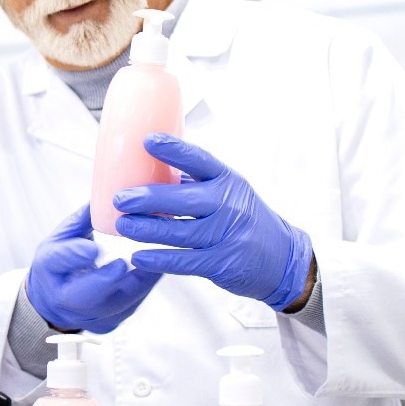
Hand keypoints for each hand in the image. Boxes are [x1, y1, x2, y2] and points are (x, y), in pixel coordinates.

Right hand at [25, 205, 161, 333]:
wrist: (51, 303)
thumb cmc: (57, 266)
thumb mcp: (60, 237)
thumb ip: (84, 218)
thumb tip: (108, 192)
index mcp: (48, 268)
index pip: (59, 261)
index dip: (76, 256)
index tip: (93, 249)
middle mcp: (64, 297)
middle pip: (86, 294)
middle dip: (109, 280)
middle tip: (128, 262)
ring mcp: (86, 316)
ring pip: (115, 305)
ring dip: (139, 282)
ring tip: (158, 260)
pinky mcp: (107, 324)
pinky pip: (129, 308)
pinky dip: (143, 289)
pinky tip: (157, 271)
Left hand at [113, 135, 313, 310]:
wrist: (282, 258)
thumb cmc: (245, 218)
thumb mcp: (229, 191)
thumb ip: (195, 182)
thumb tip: (150, 167)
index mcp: (227, 180)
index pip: (200, 160)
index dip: (174, 150)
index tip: (148, 141)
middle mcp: (228, 205)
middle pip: (184, 199)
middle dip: (149, 198)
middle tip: (122, 198)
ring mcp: (226, 235)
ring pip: (179, 232)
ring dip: (147, 229)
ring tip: (122, 225)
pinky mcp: (221, 263)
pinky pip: (184, 261)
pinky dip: (159, 260)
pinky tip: (138, 257)